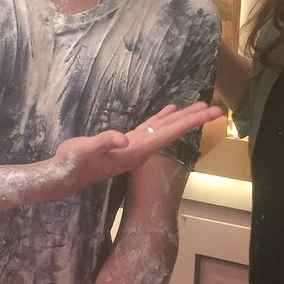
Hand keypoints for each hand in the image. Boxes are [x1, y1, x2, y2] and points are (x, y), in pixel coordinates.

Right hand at [53, 102, 220, 192]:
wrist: (65, 175)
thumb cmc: (74, 162)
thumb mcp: (85, 150)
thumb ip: (104, 142)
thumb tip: (123, 138)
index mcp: (137, 150)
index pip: (170, 134)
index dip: (191, 122)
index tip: (211, 115)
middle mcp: (142, 150)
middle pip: (174, 132)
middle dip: (195, 120)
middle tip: (217, 109)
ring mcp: (136, 147)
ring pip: (164, 129)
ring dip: (182, 118)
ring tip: (200, 107)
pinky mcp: (127, 143)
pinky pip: (150, 128)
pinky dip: (161, 119)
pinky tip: (170, 111)